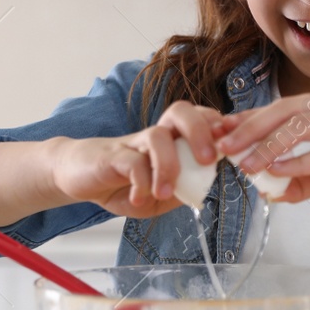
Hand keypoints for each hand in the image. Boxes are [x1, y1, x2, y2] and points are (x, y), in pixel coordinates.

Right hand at [51, 101, 228, 217]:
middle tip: (208, 160)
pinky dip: (140, 182)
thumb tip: (207, 188)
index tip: (233, 143)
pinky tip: (140, 198)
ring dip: (168, 165)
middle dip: (201, 131)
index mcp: (171, 140)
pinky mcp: (112, 155)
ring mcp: (133, 143)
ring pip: (158, 135)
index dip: (219, 125)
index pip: (200, 118)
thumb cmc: (122, 183)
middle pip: (182, 111)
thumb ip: (182, 191)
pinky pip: (131, 161)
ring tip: (165, 193)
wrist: (76, 176)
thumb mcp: (158, 196)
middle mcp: (155, 135)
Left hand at [213, 85, 309, 204]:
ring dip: (271, 145)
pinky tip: (281, 172)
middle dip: (250, 128)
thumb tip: (269, 192)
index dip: (248, 119)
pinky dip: (303, 161)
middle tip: (224, 146)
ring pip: (302, 124)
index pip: (280, 107)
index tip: (220, 132)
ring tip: (248, 164)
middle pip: (284, 109)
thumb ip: (302, 181)